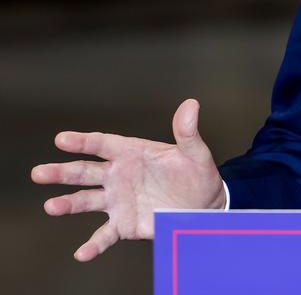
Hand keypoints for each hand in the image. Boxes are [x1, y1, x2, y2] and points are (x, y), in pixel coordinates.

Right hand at [30, 98, 225, 260]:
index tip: (61, 139)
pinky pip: (105, 234)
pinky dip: (93, 244)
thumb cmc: (195, 173)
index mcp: (131, 153)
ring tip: (51, 207)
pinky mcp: (123, 224)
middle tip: (39, 173)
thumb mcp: (195, 152)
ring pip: (86, 200)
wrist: (204, 203)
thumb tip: (191, 105)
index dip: (82, 141)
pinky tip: (82, 253)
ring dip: (68, 204)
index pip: (103, 144)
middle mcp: (118, 175)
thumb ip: (187, 132)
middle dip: (62, 172)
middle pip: (85, 172)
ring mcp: (117, 200)